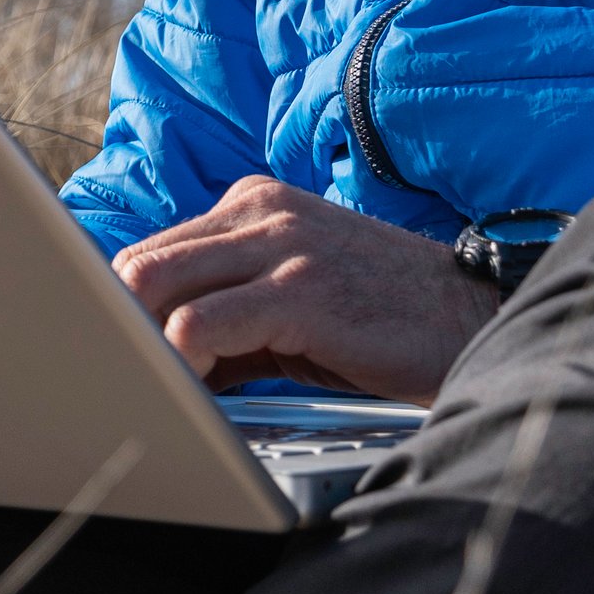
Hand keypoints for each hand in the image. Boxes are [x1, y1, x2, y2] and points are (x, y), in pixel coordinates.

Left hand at [112, 175, 498, 402]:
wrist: (471, 319)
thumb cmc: (383, 319)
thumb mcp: (294, 299)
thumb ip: (228, 313)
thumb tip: (158, 355)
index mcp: (253, 203)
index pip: (151, 249)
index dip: (126, 308)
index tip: (125, 354)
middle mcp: (260, 210)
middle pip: (138, 262)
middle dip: (122, 324)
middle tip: (133, 377)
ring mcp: (280, 245)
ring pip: (152, 282)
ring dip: (144, 343)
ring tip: (161, 386)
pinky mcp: (299, 291)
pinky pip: (202, 323)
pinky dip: (181, 361)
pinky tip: (198, 390)